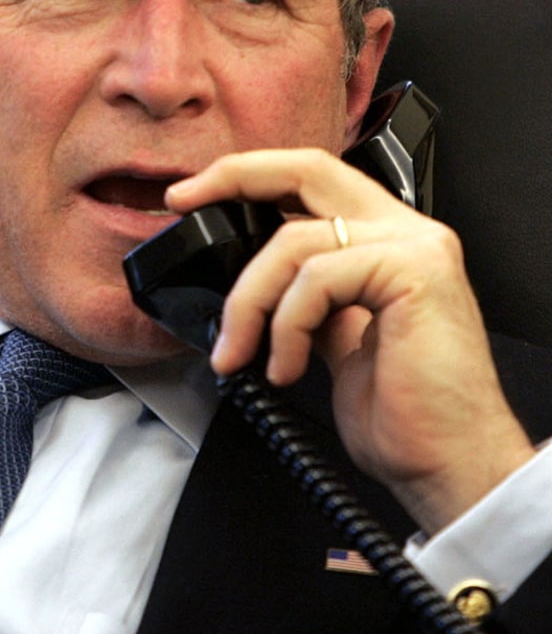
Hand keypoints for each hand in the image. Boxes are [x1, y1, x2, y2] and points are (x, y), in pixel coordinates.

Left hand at [165, 149, 534, 533]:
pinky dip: (285, 326)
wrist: (449, 465)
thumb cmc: (404, 415)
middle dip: (234, 177)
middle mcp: (406, 231)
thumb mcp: (334, 339)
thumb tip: (249, 286)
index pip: (312, 179)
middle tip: (184, 204)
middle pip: (307, 169)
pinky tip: (286, 367)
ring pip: (294, 241)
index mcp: (387, 240)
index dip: (249, 176)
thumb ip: (306, 297)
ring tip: (242, 354)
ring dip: (249, 302)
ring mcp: (415, 246)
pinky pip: (317, 279)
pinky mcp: (414, 272)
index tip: (192, 195)